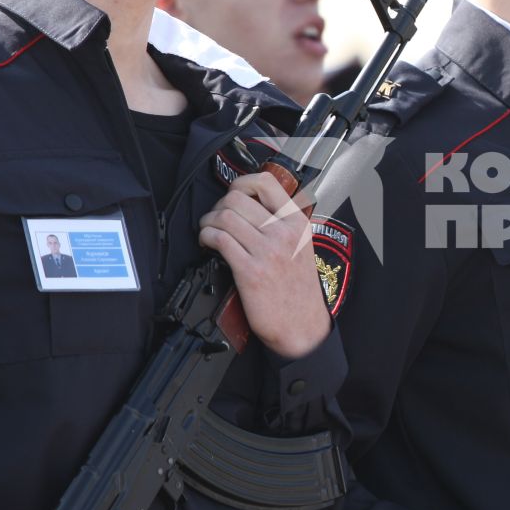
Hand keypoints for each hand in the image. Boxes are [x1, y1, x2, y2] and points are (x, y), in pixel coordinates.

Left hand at [200, 171, 331, 358]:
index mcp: (298, 224)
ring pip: (224, 217)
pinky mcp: (251, 271)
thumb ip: (282, 225)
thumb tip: (251, 206)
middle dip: (219, 206)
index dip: (241, 183)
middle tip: (216, 219)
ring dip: (208, 222)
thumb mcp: (301, 247)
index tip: (233, 194)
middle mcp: (284, 233)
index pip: (266, 183)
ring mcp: (268, 251)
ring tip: (209, 232)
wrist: (302, 327)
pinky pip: (219, 240)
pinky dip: (206, 237)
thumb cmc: (298, 291)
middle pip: (237, 198)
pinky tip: (208, 244)